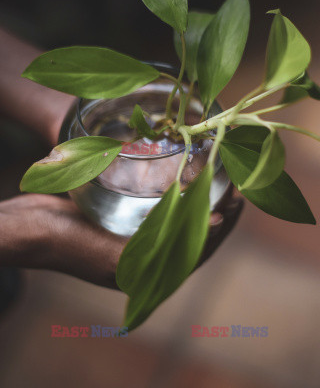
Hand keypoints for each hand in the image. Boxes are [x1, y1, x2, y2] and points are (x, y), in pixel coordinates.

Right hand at [0, 193, 242, 288]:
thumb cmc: (70, 243)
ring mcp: (134, 240)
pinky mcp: (123, 221)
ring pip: (177, 222)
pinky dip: (175, 198)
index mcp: (147, 274)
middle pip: (191, 236)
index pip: (197, 252)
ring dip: (198, 203)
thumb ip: (163, 245)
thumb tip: (214, 224)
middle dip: (216, 213)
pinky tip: (183, 182)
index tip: (238, 202)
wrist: (34, 229)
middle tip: (234, 186)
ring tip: (216, 181)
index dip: (222, 229)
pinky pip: (159, 211)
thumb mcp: (119, 252)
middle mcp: (144, 259)